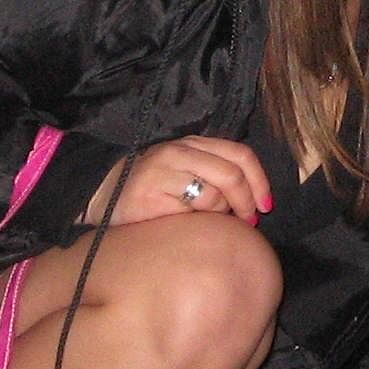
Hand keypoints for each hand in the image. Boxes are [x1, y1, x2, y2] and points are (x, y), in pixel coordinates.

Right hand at [82, 136, 273, 227]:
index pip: (240, 154)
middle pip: (232, 174)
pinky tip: (185, 226)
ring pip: (214, 195)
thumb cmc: (152, 189)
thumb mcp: (185, 171)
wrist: (102, 197)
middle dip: (246, 202)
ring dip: (219, 215)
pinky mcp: (151, 194)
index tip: (265, 206)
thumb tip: (256, 203)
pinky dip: (197, 223)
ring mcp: (163, 171)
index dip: (259, 181)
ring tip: (206, 221)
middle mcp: (179, 151)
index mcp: (193, 143)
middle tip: (247, 222)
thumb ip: (216, 176)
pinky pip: (191, 212)